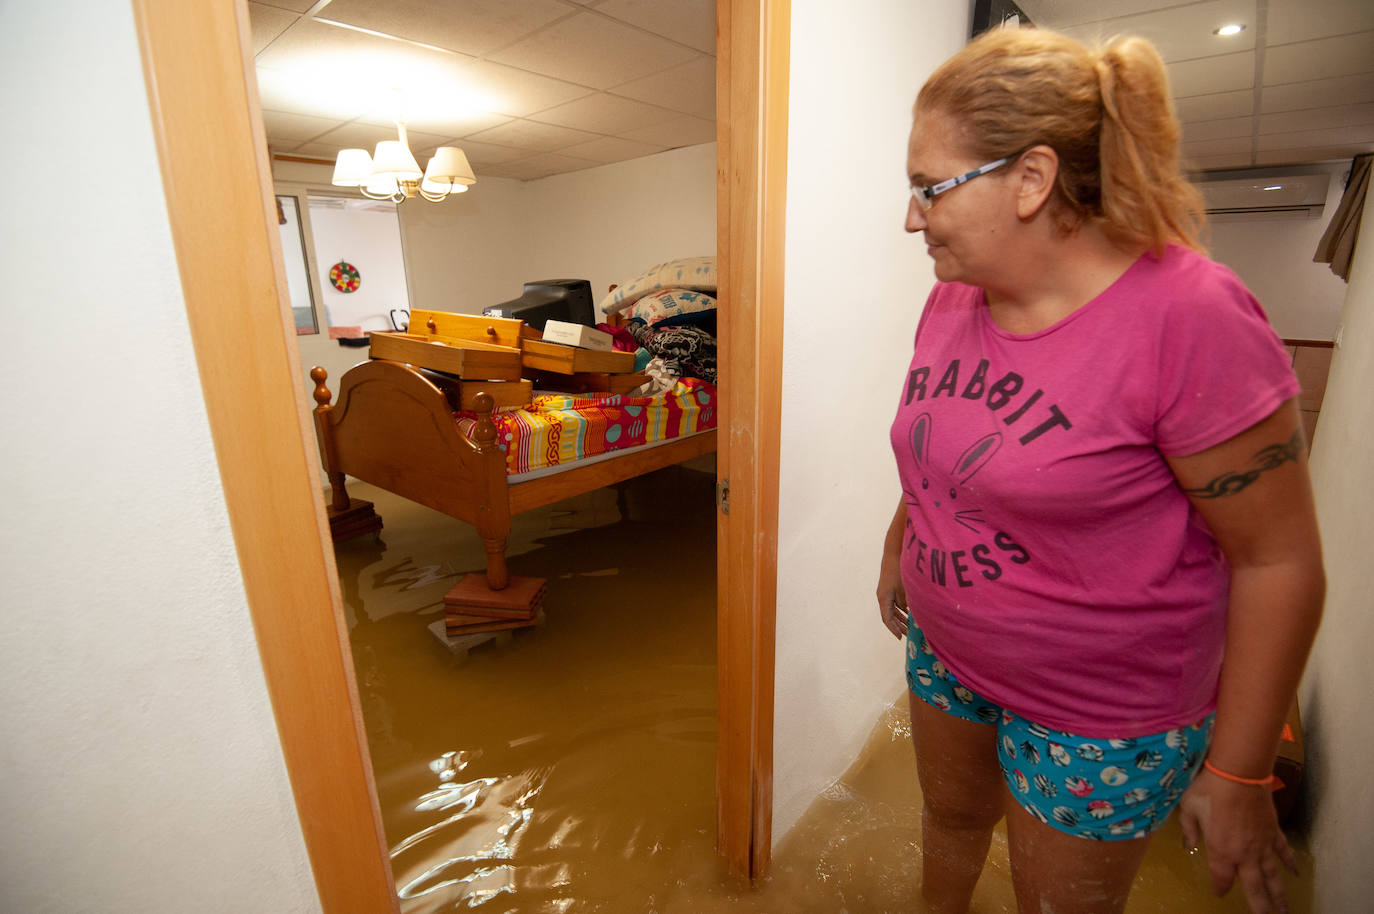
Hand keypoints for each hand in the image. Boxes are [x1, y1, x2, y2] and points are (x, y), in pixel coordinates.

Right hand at [876, 558, 908, 639]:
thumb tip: (909, 613)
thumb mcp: (904, 589)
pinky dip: (902, 610)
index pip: (887, 618)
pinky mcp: (891, 588)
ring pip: (893, 609)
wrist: (893, 554)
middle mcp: (883, 597)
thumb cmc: (898, 571)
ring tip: (909, 627)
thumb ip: (906, 603)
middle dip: (898, 626)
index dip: (893, 629)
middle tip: (907, 635)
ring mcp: (886, 592)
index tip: (900, 637)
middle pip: (890, 616)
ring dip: (900, 618)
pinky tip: (909, 614)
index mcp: (884, 598)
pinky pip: (895, 603)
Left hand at [1177, 768, 1298, 913]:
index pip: (1222, 879)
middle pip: (1254, 887)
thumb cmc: (1209, 789)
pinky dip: (1289, 863)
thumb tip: (1188, 846)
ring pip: (1273, 876)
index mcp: (1221, 851)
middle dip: (1259, 906)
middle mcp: (1245, 854)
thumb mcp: (1188, 809)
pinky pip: (1283, 851)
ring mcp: (1262, 844)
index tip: (1219, 893)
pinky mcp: (1273, 831)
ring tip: (1284, 911)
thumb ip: (1189, 830)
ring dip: (1279, 894)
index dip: (1221, 888)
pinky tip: (1295, 873)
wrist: (1238, 774)